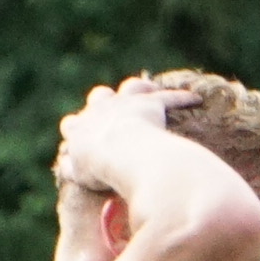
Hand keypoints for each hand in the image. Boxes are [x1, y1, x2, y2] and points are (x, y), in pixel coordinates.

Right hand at [52, 79, 184, 195]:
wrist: (119, 151)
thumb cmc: (98, 167)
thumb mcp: (78, 172)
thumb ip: (70, 167)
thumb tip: (65, 165)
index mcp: (81, 129)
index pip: (72, 124)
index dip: (74, 127)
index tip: (75, 131)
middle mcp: (102, 110)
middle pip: (98, 97)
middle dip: (101, 100)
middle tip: (108, 105)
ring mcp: (127, 103)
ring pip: (131, 87)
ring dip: (138, 89)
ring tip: (148, 89)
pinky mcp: (151, 103)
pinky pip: (169, 98)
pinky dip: (181, 98)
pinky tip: (194, 99)